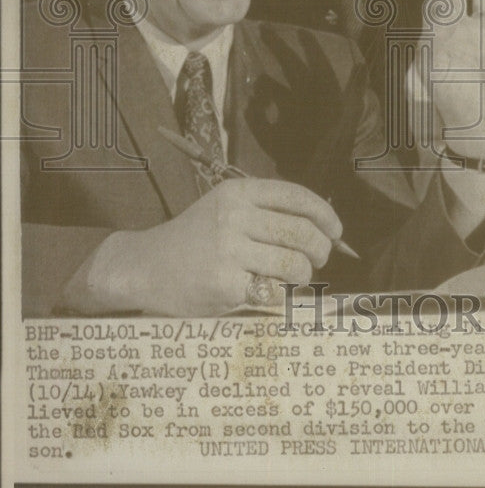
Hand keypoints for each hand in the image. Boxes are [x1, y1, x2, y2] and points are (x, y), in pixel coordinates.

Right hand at [66, 178, 342, 314]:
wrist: (145, 266)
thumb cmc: (194, 238)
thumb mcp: (225, 208)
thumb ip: (266, 213)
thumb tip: (324, 230)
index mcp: (238, 192)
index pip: (297, 197)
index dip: (325, 215)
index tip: (337, 231)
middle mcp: (234, 216)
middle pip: (302, 232)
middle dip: (321, 250)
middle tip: (318, 260)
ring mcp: (228, 250)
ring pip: (294, 264)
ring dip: (303, 275)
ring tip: (294, 278)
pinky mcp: (224, 284)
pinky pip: (273, 291)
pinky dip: (278, 295)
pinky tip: (265, 291)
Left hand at [429, 0, 484, 159]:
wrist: (478, 125)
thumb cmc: (448, 102)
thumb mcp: (430, 72)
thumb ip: (430, 34)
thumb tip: (435, 4)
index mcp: (439, 35)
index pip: (437, 5)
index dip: (438, 1)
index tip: (442, 3)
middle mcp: (460, 29)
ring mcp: (484, 33)